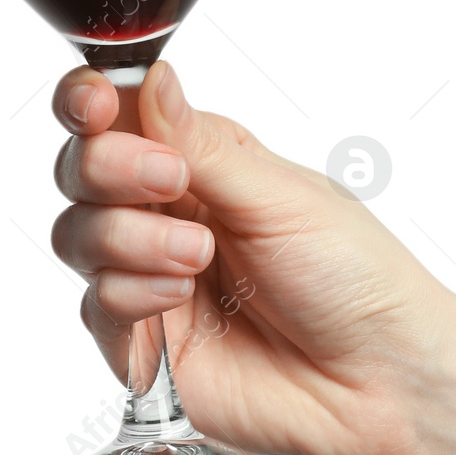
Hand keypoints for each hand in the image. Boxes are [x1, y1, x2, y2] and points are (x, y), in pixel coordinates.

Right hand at [49, 60, 455, 454]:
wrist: (378, 377)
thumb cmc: (355, 275)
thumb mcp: (281, 196)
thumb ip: (202, 147)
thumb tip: (153, 77)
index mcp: (207, 160)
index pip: (121, 115)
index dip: (92, 101)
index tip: (98, 104)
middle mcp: (170, 212)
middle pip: (82, 170)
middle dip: (107, 167)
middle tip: (166, 180)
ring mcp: (150, 276)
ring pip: (77, 234)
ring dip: (128, 236)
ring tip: (198, 254)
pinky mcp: (142, 345)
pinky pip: (95, 306)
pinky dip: (132, 293)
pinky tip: (180, 297)